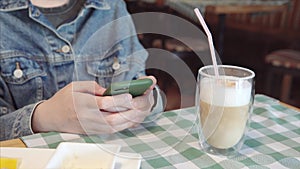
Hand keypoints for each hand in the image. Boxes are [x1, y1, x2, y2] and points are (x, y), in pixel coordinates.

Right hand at [32, 77, 155, 134]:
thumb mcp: (76, 86)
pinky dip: (127, 124)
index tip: (130, 95)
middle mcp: (90, 119)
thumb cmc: (64, 100)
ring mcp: (94, 128)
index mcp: (84, 105)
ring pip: (118, 126)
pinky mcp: (96, 132)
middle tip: (143, 100)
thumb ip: (94, 87)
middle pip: (116, 118)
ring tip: (143, 107)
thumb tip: (110, 91)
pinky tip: (135, 116)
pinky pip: (116, 130)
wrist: (52, 118)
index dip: (119, 100)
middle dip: (132, 110)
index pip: (105, 104)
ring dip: (133, 118)